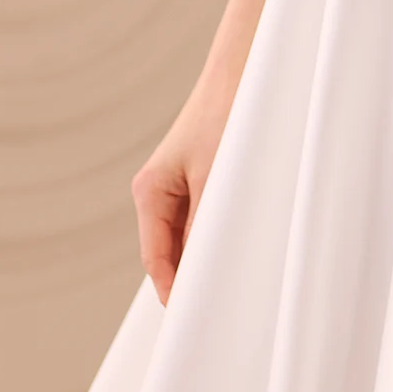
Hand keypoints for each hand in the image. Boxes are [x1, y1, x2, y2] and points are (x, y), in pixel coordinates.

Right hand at [130, 92, 230, 305]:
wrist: (244, 70)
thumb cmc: (226, 117)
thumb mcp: (215, 179)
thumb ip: (205, 227)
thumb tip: (201, 273)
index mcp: (149, 192)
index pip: (156, 260)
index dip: (173, 291)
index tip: (194, 321)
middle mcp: (157, 192)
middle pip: (170, 253)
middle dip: (191, 277)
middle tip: (218, 308)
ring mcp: (177, 186)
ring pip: (188, 238)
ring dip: (206, 255)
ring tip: (232, 280)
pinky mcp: (198, 179)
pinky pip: (201, 221)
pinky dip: (215, 235)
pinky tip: (238, 245)